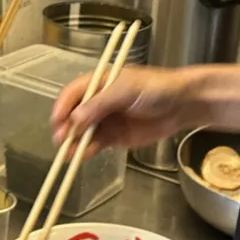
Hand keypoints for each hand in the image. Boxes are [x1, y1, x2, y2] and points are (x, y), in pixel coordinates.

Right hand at [50, 64, 203, 151]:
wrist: (182, 105)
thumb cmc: (156, 88)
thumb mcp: (127, 89)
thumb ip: (101, 103)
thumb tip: (76, 119)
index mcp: (99, 83)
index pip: (74, 93)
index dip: (63, 106)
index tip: (57, 121)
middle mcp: (99, 101)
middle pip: (75, 114)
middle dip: (66, 127)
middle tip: (61, 140)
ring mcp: (107, 120)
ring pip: (83, 132)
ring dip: (74, 142)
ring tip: (68, 153)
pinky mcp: (115, 137)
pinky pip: (96, 144)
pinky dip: (87, 150)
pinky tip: (82, 156)